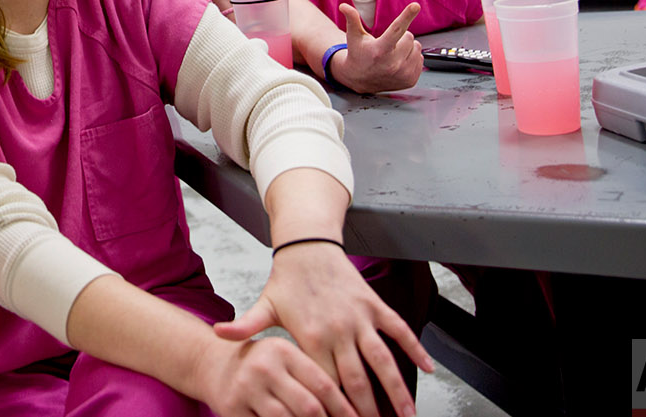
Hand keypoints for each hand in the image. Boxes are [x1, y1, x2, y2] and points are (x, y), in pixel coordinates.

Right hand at [193, 334, 354, 416]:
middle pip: (309, 407)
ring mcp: (246, 389)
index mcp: (282, 350)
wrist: (210, 362)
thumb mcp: (283, 357)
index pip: (323, 384)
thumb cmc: (260, 363)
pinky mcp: (232, 409)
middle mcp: (264, 367)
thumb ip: (311, 376)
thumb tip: (350, 408)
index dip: (345, 409)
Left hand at [214, 241, 433, 416]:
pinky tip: (429, 370)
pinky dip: (416, 349)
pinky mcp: (375, 305)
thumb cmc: (285, 280)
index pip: (325, 384)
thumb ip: (246, 325)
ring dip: (397, 390)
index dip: (334, 410)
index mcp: (311, 336)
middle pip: (356, 380)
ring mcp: (359, 317)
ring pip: (383, 360)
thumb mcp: (264, 304)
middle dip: (367, 411)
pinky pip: (399, 330)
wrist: (308, 245)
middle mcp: (338, 329)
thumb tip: (217, 334)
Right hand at [333, 2, 422, 92]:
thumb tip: (344, 6)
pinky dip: (412, 58)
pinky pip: (421, 60)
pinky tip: (399, 63)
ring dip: (408, 48)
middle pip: (410, 37)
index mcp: (380, 50)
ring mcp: (403, 74)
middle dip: (401, 37)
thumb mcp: (354, 36)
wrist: (359, 79)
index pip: (396, 29)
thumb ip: (352, 19)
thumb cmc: (358, 54)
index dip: (406, 16)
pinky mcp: (410, 80)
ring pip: (417, 48)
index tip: (415, 6)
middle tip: (389, 44)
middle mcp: (393, 64)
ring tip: (394, 54)